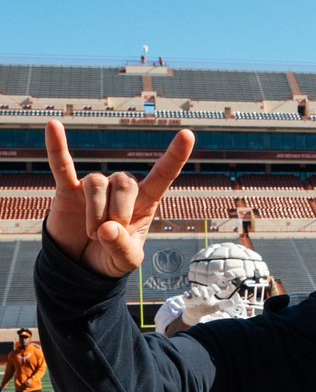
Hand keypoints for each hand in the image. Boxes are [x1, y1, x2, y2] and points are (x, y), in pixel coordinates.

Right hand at [45, 120, 194, 277]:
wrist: (81, 265)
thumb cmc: (111, 258)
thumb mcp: (126, 261)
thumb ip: (123, 248)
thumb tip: (108, 228)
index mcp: (144, 202)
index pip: (162, 175)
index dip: (175, 156)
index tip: (188, 134)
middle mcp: (120, 189)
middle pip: (125, 181)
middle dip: (119, 211)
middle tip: (109, 235)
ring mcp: (94, 187)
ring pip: (97, 183)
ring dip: (95, 212)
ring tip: (93, 234)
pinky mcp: (68, 189)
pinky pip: (61, 165)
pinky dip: (57, 147)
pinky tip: (53, 126)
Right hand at [182, 286, 232, 325]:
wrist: (195, 313)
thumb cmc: (206, 307)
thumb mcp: (215, 307)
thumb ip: (223, 304)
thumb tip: (233, 302)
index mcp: (208, 292)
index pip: (212, 287)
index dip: (215, 288)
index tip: (219, 292)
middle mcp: (201, 292)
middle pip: (203, 288)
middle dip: (204, 292)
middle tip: (206, 299)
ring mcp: (193, 294)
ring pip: (194, 290)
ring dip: (196, 293)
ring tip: (198, 297)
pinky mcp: (187, 298)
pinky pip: (186, 295)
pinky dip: (187, 296)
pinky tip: (189, 298)